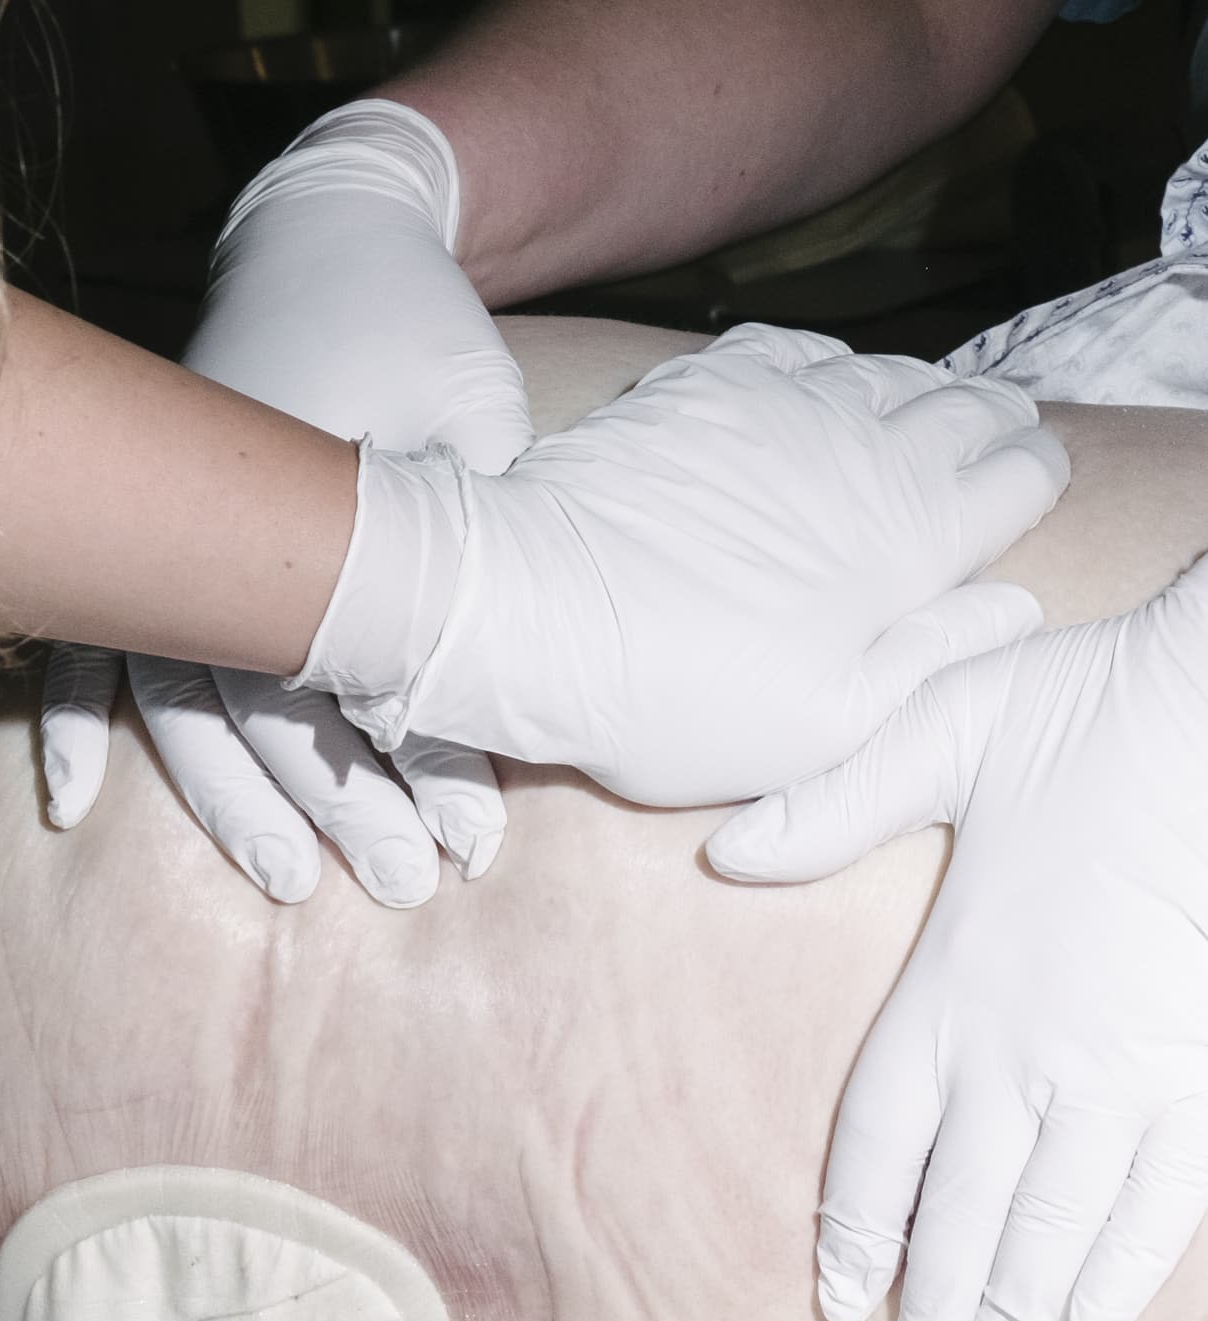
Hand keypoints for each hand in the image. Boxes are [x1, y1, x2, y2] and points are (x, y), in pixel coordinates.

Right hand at [41, 99, 528, 903]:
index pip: (348, 660)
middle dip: (335, 804)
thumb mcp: (477, 416)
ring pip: (178, 693)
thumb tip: (494, 685)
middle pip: (257, 696)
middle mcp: (211, 522)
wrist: (326, 228)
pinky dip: (73, 720)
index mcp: (298, 490)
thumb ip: (478, 539)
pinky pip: (88, 638)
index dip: (412, 757)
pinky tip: (69, 806)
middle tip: (405, 884)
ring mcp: (160, 528)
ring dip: (230, 798)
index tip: (470, 833)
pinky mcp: (140, 530)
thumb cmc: (418, 328)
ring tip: (291, 882)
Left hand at [300, 325, 1068, 805]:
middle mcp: (867, 449)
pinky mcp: (707, 384)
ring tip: (924, 414)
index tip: (1025, 491)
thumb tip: (1015, 606)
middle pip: (966, 411)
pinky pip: (797, 346)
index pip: (1021, 476)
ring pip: (889, 372)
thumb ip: (934, 660)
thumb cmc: (679, 696)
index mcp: (913, 538)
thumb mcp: (827, 727)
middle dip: (991, 425)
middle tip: (994, 440)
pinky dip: (829, 364)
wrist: (535, 613)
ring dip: (919, 392)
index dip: (1032, 480)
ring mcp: (784, 404)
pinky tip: (823, 384)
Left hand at [707, 555, 1207, 1320]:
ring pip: (1055, 1229)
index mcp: (948, 990)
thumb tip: (722, 851)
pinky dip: (1122, 1268)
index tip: (840, 1302)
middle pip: (964, 1215)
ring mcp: (1120, 1074)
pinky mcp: (1198, 1073)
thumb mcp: (939, 735)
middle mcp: (1026, 1055)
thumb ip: (831, 807)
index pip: (881, 1145)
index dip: (857, 1231)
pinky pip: (1159, 1200)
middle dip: (935, 1311)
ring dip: (1015, 1313)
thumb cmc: (1087, 716)